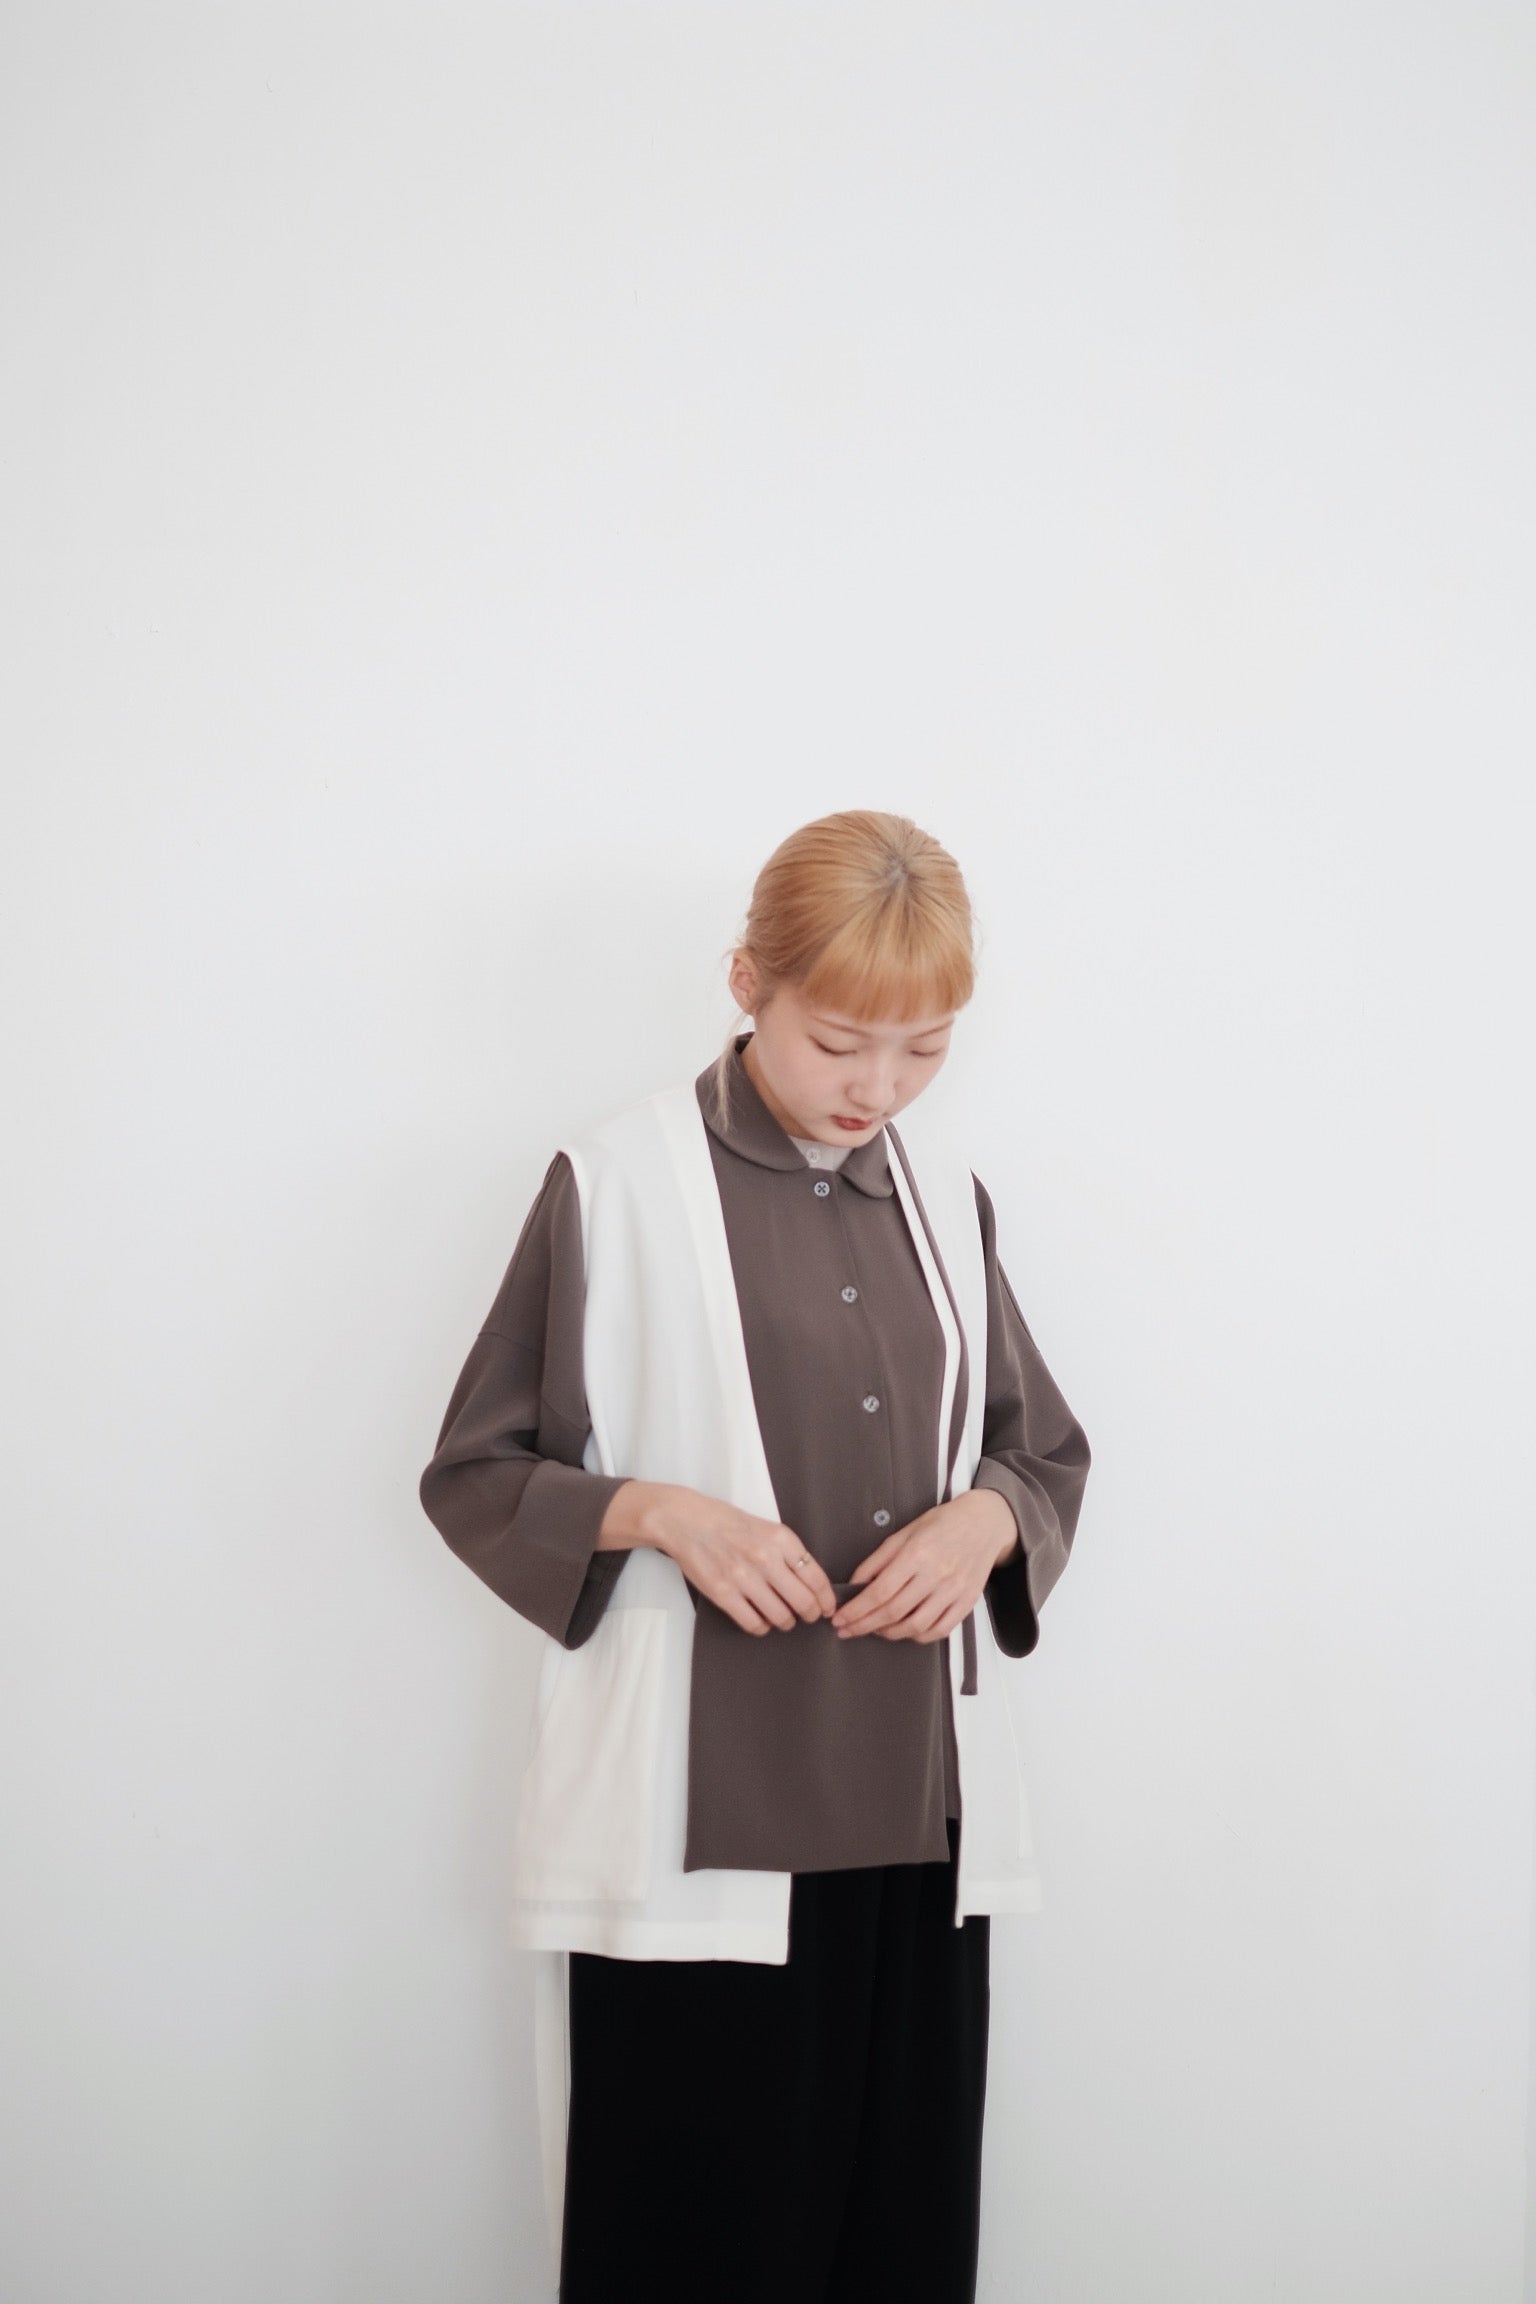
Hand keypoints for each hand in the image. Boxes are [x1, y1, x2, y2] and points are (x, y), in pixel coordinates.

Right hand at [608, 1481, 837, 1636]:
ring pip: (781, 1617)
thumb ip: (789, 1552)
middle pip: (803, 1602)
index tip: (827, 1608)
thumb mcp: (767, 1527)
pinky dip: (762, 1627)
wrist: (686, 1521)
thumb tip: (810, 1583)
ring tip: (783, 1618)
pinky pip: (753, 1623)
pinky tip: (760, 1620)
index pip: (816, 1578)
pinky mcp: (723, 1594)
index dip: (826, 1600)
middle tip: (809, 1616)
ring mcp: (743, 1578)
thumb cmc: (726, 1523)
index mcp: (781, 1539)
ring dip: (786, 1622)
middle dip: (811, 1614)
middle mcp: (765, 1558)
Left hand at [830, 1489, 1020, 1644]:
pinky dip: (918, 1636)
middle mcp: (936, 1575)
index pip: (880, 1592)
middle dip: (864, 1625)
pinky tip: (904, 1631)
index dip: (856, 1610)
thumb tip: (855, 1585)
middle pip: (893, 1612)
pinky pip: (940, 1630)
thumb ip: (878, 1560)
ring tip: (873, 1629)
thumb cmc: (942, 1523)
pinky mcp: (967, 1602)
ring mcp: (954, 1591)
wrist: (984, 1523)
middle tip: (847, 1630)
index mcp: (917, 1554)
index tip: (840, 1619)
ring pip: (915, 1626)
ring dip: (888, 1633)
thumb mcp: (904, 1532)